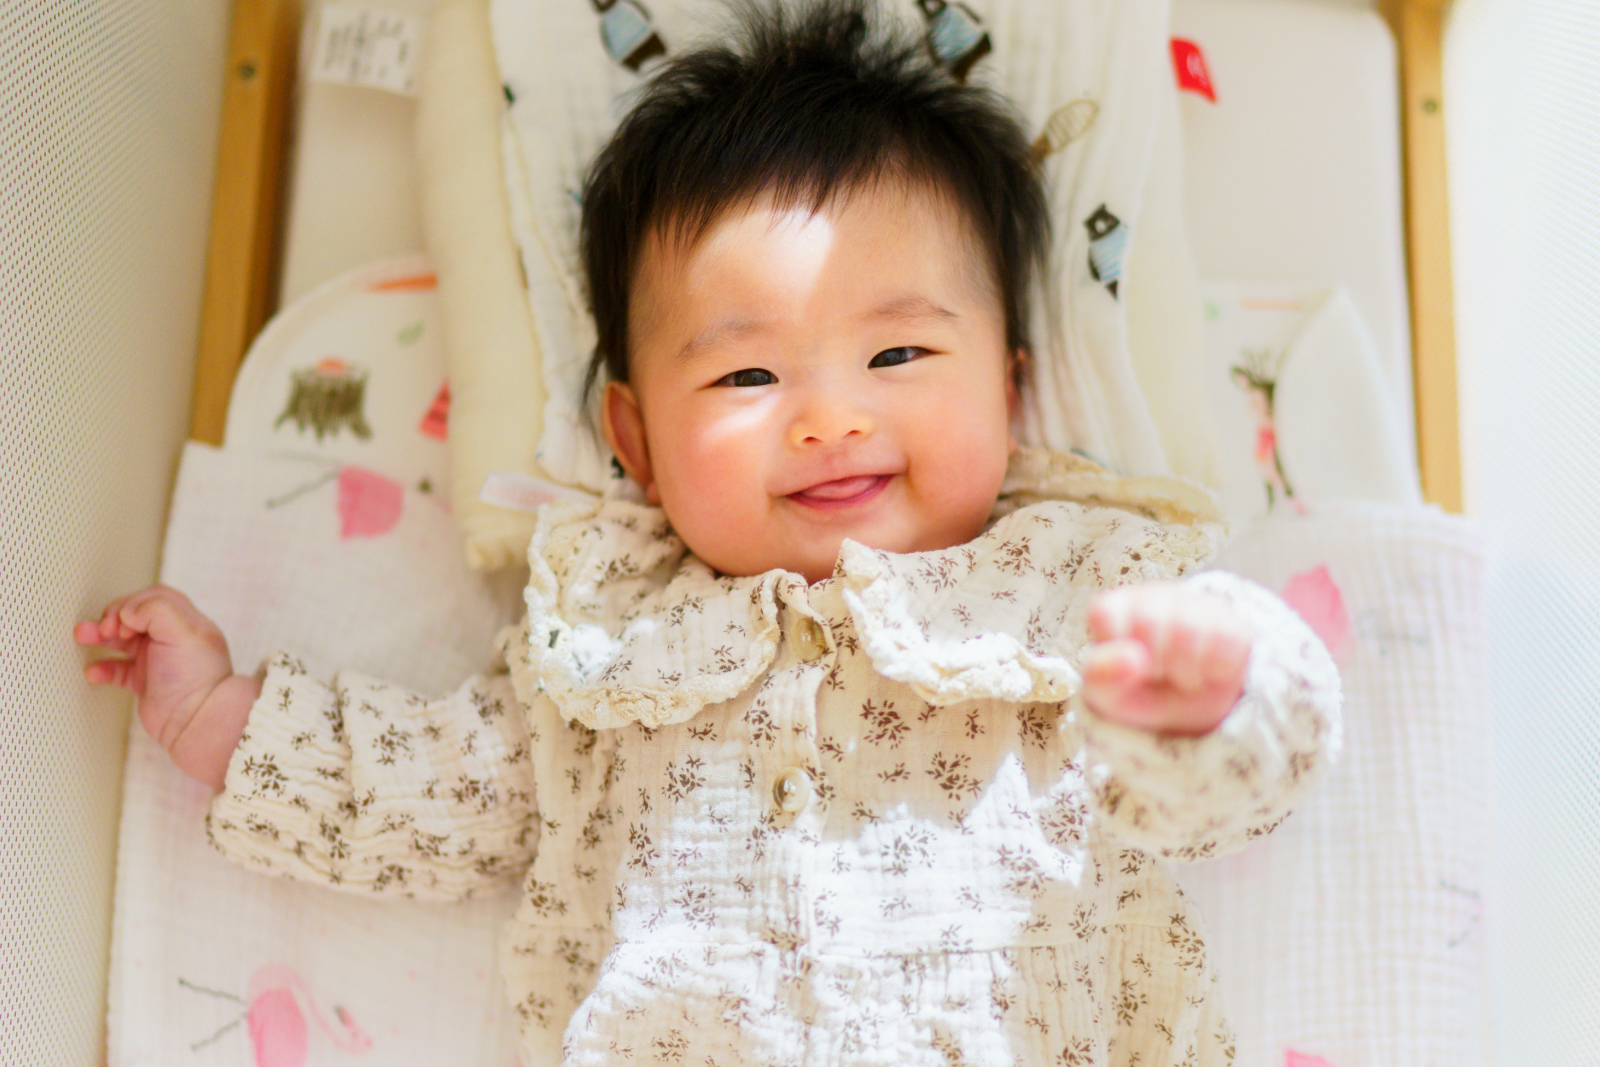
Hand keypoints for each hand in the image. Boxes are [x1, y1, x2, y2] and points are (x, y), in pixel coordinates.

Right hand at [74, 585, 258, 790]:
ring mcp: (158, 660)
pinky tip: (93, 672)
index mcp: (186, 622)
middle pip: (136, 616)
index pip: (156, 598)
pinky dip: (103, 668)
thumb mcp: (183, 632)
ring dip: (101, 636)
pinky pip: (117, 670)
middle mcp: (172, 639)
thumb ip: (156, 611)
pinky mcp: (145, 683)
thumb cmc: (196, 677)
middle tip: (105, 628)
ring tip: (82, 635)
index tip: (125, 620)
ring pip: (122, 640)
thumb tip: (128, 611)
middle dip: (114, 617)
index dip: (134, 603)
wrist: (196, 721)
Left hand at [1080, 582, 1250, 737]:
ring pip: (1190, 627)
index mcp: (1113, 608)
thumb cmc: (1138, 693)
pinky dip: (1217, 670)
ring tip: (1182, 675)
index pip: (1105, 613)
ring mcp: (1196, 605)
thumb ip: (1102, 674)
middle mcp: (1153, 596)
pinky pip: (1229, 641)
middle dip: (1153, 664)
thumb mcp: (1106, 694)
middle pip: (1150, 620)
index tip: (1126, 670)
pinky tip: (1207, 672)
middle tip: (1158, 675)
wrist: (1187, 714)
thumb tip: (1130, 661)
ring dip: (1186, 669)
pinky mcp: (1233, 623)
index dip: (1117, 654)